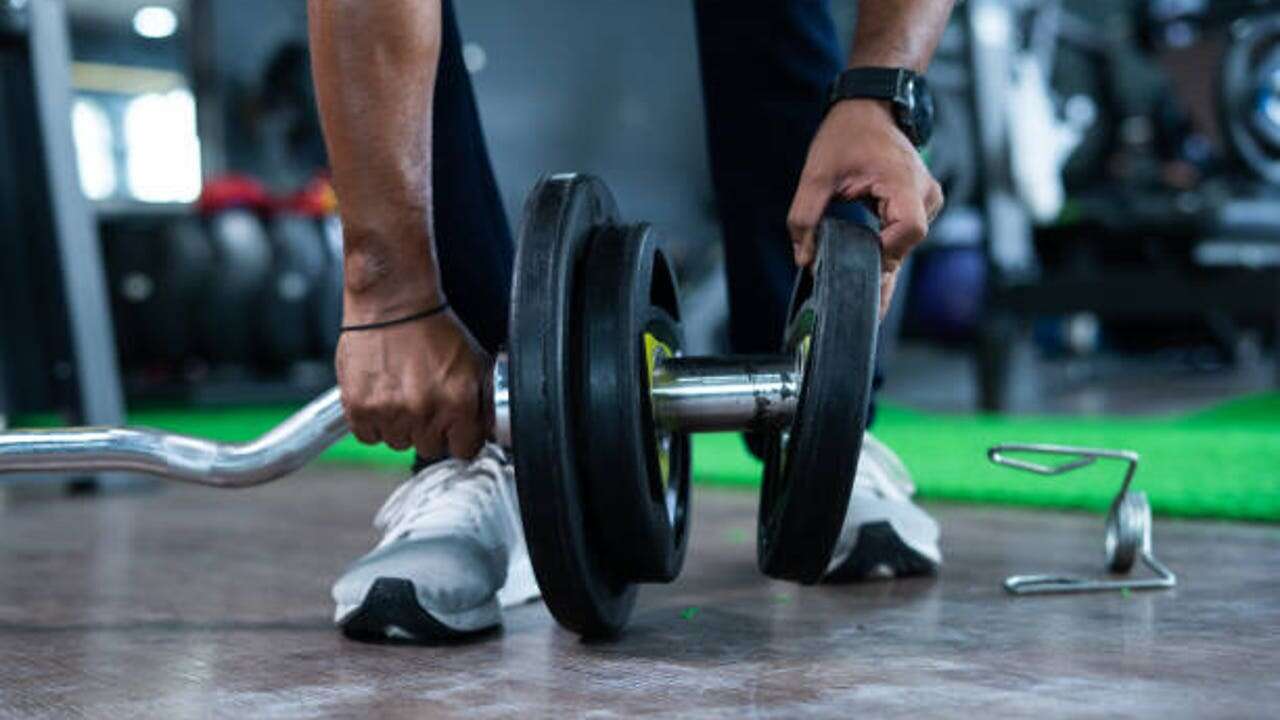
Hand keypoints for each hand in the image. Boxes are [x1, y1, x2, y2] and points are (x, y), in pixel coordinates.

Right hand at [336, 307, 490, 459]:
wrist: (393, 301)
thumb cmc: (432, 327)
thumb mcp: (475, 361)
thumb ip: (483, 401)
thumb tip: (485, 431)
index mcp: (458, 402)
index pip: (464, 450)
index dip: (459, 437)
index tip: (452, 427)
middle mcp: (425, 411)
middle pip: (429, 448)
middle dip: (428, 429)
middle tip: (422, 398)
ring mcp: (391, 412)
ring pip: (398, 443)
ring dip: (399, 425)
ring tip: (400, 391)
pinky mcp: (360, 408)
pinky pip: (368, 436)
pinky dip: (372, 422)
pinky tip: (380, 396)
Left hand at [787, 99, 943, 318]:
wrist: (870, 107)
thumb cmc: (846, 135)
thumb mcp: (816, 175)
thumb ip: (805, 217)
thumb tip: (804, 259)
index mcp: (903, 181)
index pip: (908, 230)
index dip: (885, 251)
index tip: (858, 262)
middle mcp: (924, 193)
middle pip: (907, 245)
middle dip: (881, 270)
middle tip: (860, 308)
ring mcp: (927, 198)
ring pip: (907, 244)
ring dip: (884, 262)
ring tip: (864, 295)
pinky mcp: (920, 203)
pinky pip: (906, 235)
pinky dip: (887, 250)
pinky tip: (872, 273)